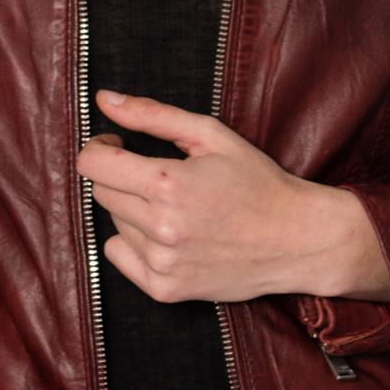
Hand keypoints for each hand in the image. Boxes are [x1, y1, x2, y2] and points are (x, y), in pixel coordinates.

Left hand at [77, 89, 314, 301]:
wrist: (297, 239)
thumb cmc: (257, 181)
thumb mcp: (210, 136)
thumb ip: (152, 115)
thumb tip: (103, 99)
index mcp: (168, 184)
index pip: (92, 165)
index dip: (100, 148)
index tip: (118, 144)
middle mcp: (161, 228)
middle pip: (103, 192)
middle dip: (122, 177)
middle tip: (159, 175)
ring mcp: (162, 263)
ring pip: (115, 223)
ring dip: (134, 210)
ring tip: (177, 207)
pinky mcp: (165, 290)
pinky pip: (119, 256)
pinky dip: (135, 243)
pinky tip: (170, 235)